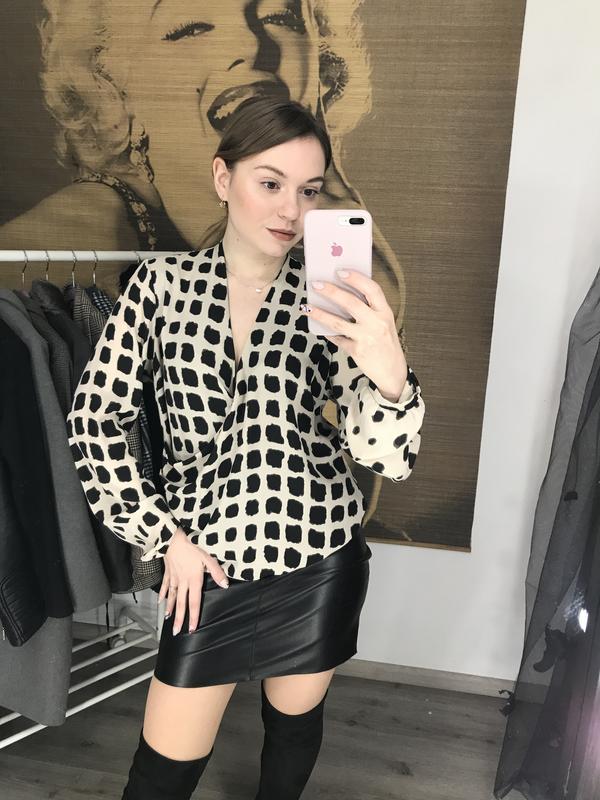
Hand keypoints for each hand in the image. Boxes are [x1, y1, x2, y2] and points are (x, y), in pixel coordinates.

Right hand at [158, 527, 229, 634]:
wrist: (172, 538)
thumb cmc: (191, 546)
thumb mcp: (207, 557)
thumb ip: (216, 572)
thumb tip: (225, 585)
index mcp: (193, 580)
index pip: (194, 602)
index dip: (193, 616)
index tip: (192, 629)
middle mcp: (183, 582)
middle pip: (181, 603)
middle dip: (179, 619)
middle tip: (177, 631)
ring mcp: (174, 577)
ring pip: (171, 596)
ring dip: (170, 609)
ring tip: (169, 620)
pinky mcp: (168, 571)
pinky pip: (165, 585)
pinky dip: (162, 593)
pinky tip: (160, 601)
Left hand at [302, 269, 407, 399]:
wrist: (393, 371)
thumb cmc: (385, 342)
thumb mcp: (384, 322)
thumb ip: (370, 309)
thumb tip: (343, 292)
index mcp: (385, 312)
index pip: (373, 289)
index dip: (357, 278)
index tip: (341, 271)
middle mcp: (377, 323)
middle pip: (351, 303)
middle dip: (331, 292)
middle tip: (316, 284)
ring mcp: (367, 338)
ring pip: (338, 323)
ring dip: (320, 313)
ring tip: (307, 307)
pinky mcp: (357, 351)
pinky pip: (337, 339)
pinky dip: (327, 333)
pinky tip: (318, 327)